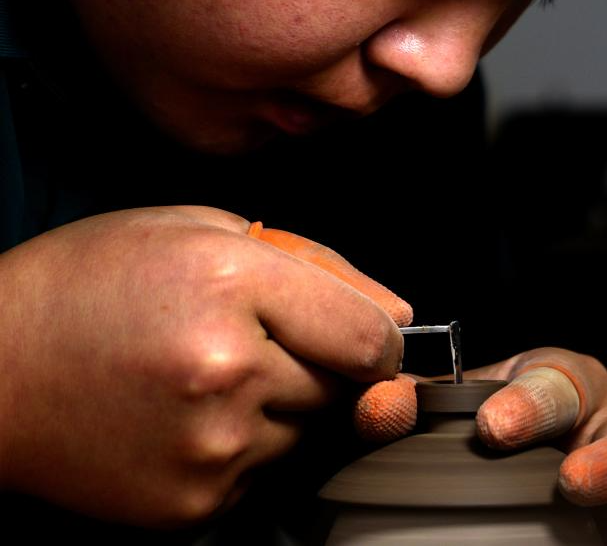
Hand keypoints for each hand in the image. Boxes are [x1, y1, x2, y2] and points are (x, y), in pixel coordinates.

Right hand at [0, 206, 409, 526]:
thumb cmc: (87, 286)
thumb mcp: (199, 228)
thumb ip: (316, 263)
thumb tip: (397, 312)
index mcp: (231, 284)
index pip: (373, 335)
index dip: (376, 335)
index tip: (356, 333)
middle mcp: (227, 370)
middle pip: (347, 387)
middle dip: (321, 363)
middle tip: (253, 340)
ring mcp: (210, 445)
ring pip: (308, 431)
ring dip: (282, 405)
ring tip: (206, 374)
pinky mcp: (192, 501)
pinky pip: (266, 473)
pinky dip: (245, 446)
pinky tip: (186, 414)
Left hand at [354, 348, 606, 543]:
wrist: (511, 497)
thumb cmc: (485, 449)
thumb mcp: (451, 428)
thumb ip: (413, 415)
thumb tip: (378, 408)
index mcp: (551, 388)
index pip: (551, 377)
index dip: (526, 398)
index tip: (491, 426)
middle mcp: (600, 420)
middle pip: (604, 408)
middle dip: (582, 437)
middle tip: (549, 469)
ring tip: (602, 506)